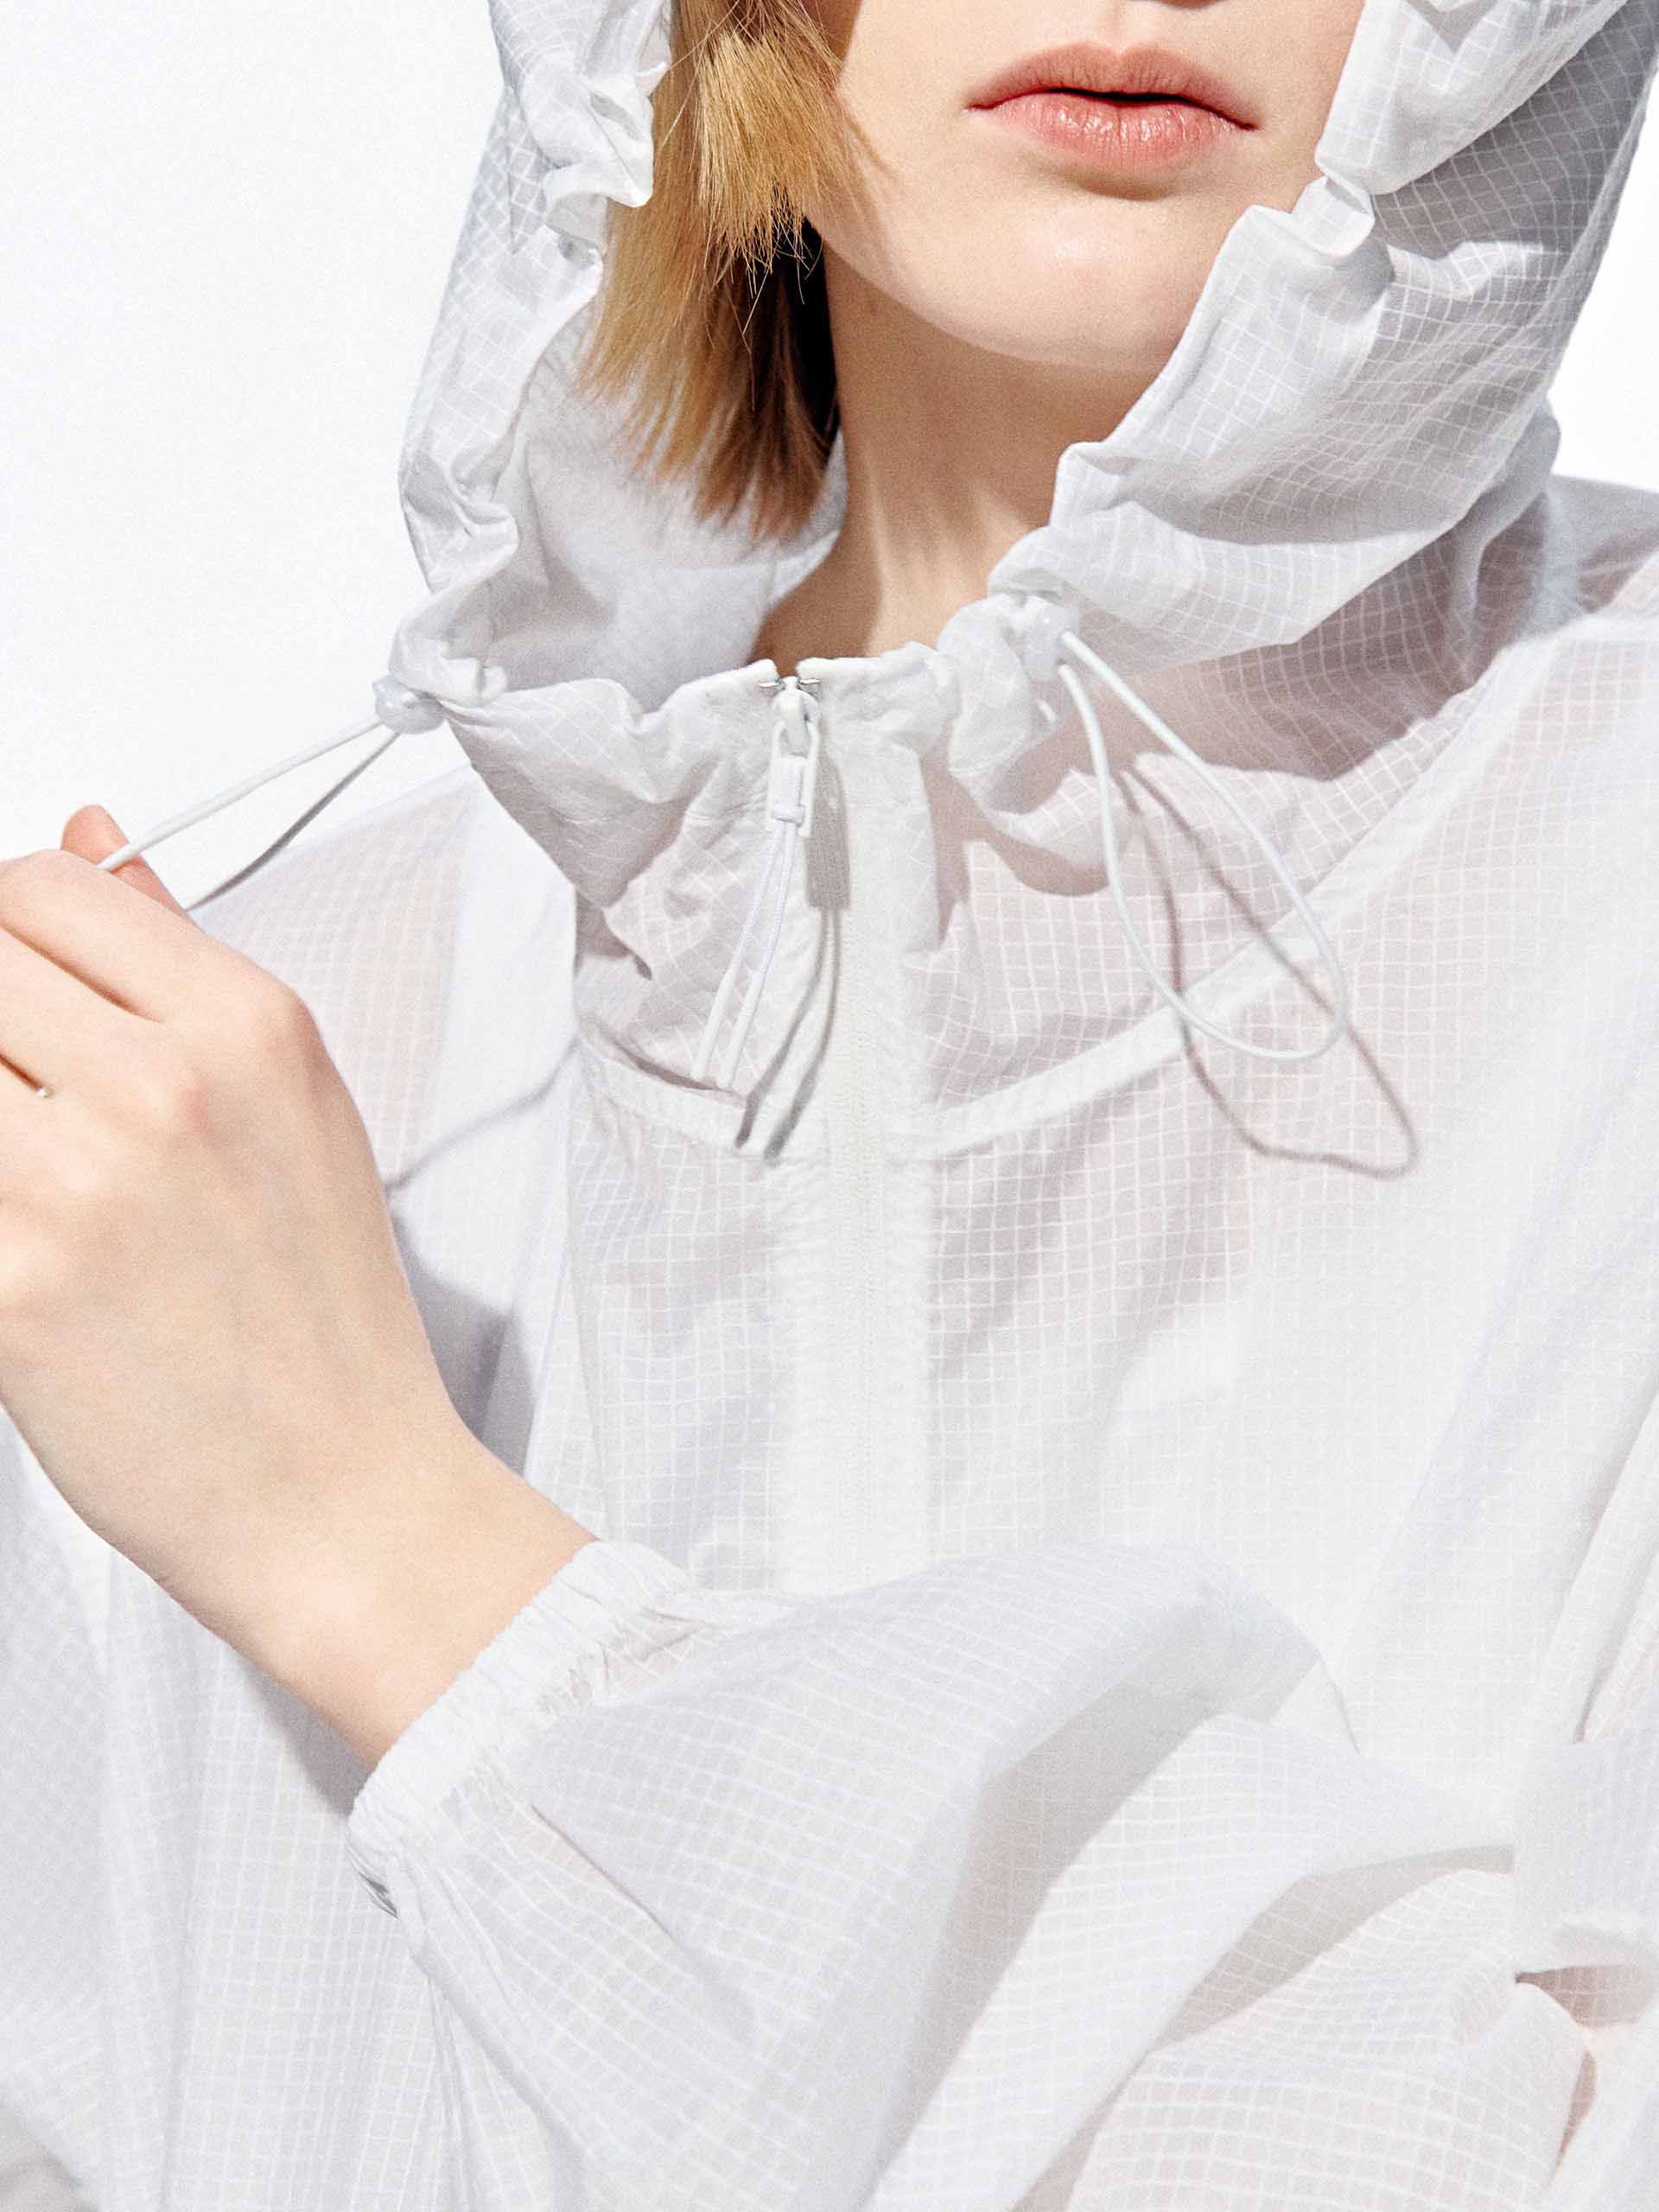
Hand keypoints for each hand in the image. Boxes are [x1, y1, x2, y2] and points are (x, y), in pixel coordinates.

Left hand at [0, 805, 503, 1678]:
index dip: (7, 930)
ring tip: (38, 1175)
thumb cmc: (325, 1323)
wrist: (341, 1497)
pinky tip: (33, 1249)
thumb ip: (175, 960)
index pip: (44, 883)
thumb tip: (90, 838)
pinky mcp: (12, 1282)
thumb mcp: (293, 1107)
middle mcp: (166, 1084)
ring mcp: (79, 1181)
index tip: (18, 992)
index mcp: (249, 1025)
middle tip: (29, 1099)